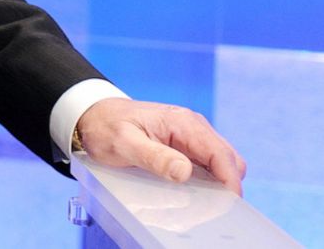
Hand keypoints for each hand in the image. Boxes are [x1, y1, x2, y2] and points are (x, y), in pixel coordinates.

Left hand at [74, 98, 246, 195]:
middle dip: (227, 183)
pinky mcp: (184, 144)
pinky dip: (207, 179)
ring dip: (218, 182)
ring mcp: (190, 135)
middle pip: (227, 158)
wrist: (94, 115)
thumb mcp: (124, 144)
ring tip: (202, 203)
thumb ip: (154, 157)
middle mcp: (192, 126)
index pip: (219, 153)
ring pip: (220, 162)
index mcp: (182, 123)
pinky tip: (193, 192)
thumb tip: (185, 171)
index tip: (228, 203)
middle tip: (212, 208)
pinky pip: (206, 163)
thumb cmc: (106, 127)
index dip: (229, 180)